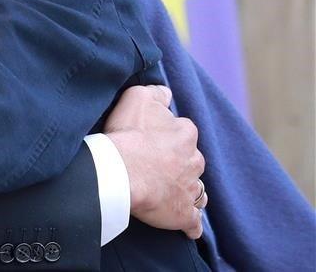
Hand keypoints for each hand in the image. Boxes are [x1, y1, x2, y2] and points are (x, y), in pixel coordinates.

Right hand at [104, 85, 206, 238]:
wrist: (121, 172)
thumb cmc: (128, 135)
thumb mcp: (138, 98)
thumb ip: (155, 92)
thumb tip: (166, 91)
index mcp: (186, 134)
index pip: (183, 133)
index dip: (167, 137)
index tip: (151, 141)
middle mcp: (195, 161)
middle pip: (191, 162)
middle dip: (178, 164)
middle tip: (154, 166)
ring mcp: (192, 190)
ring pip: (196, 190)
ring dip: (185, 191)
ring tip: (166, 193)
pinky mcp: (185, 215)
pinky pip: (193, 222)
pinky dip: (190, 223)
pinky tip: (184, 225)